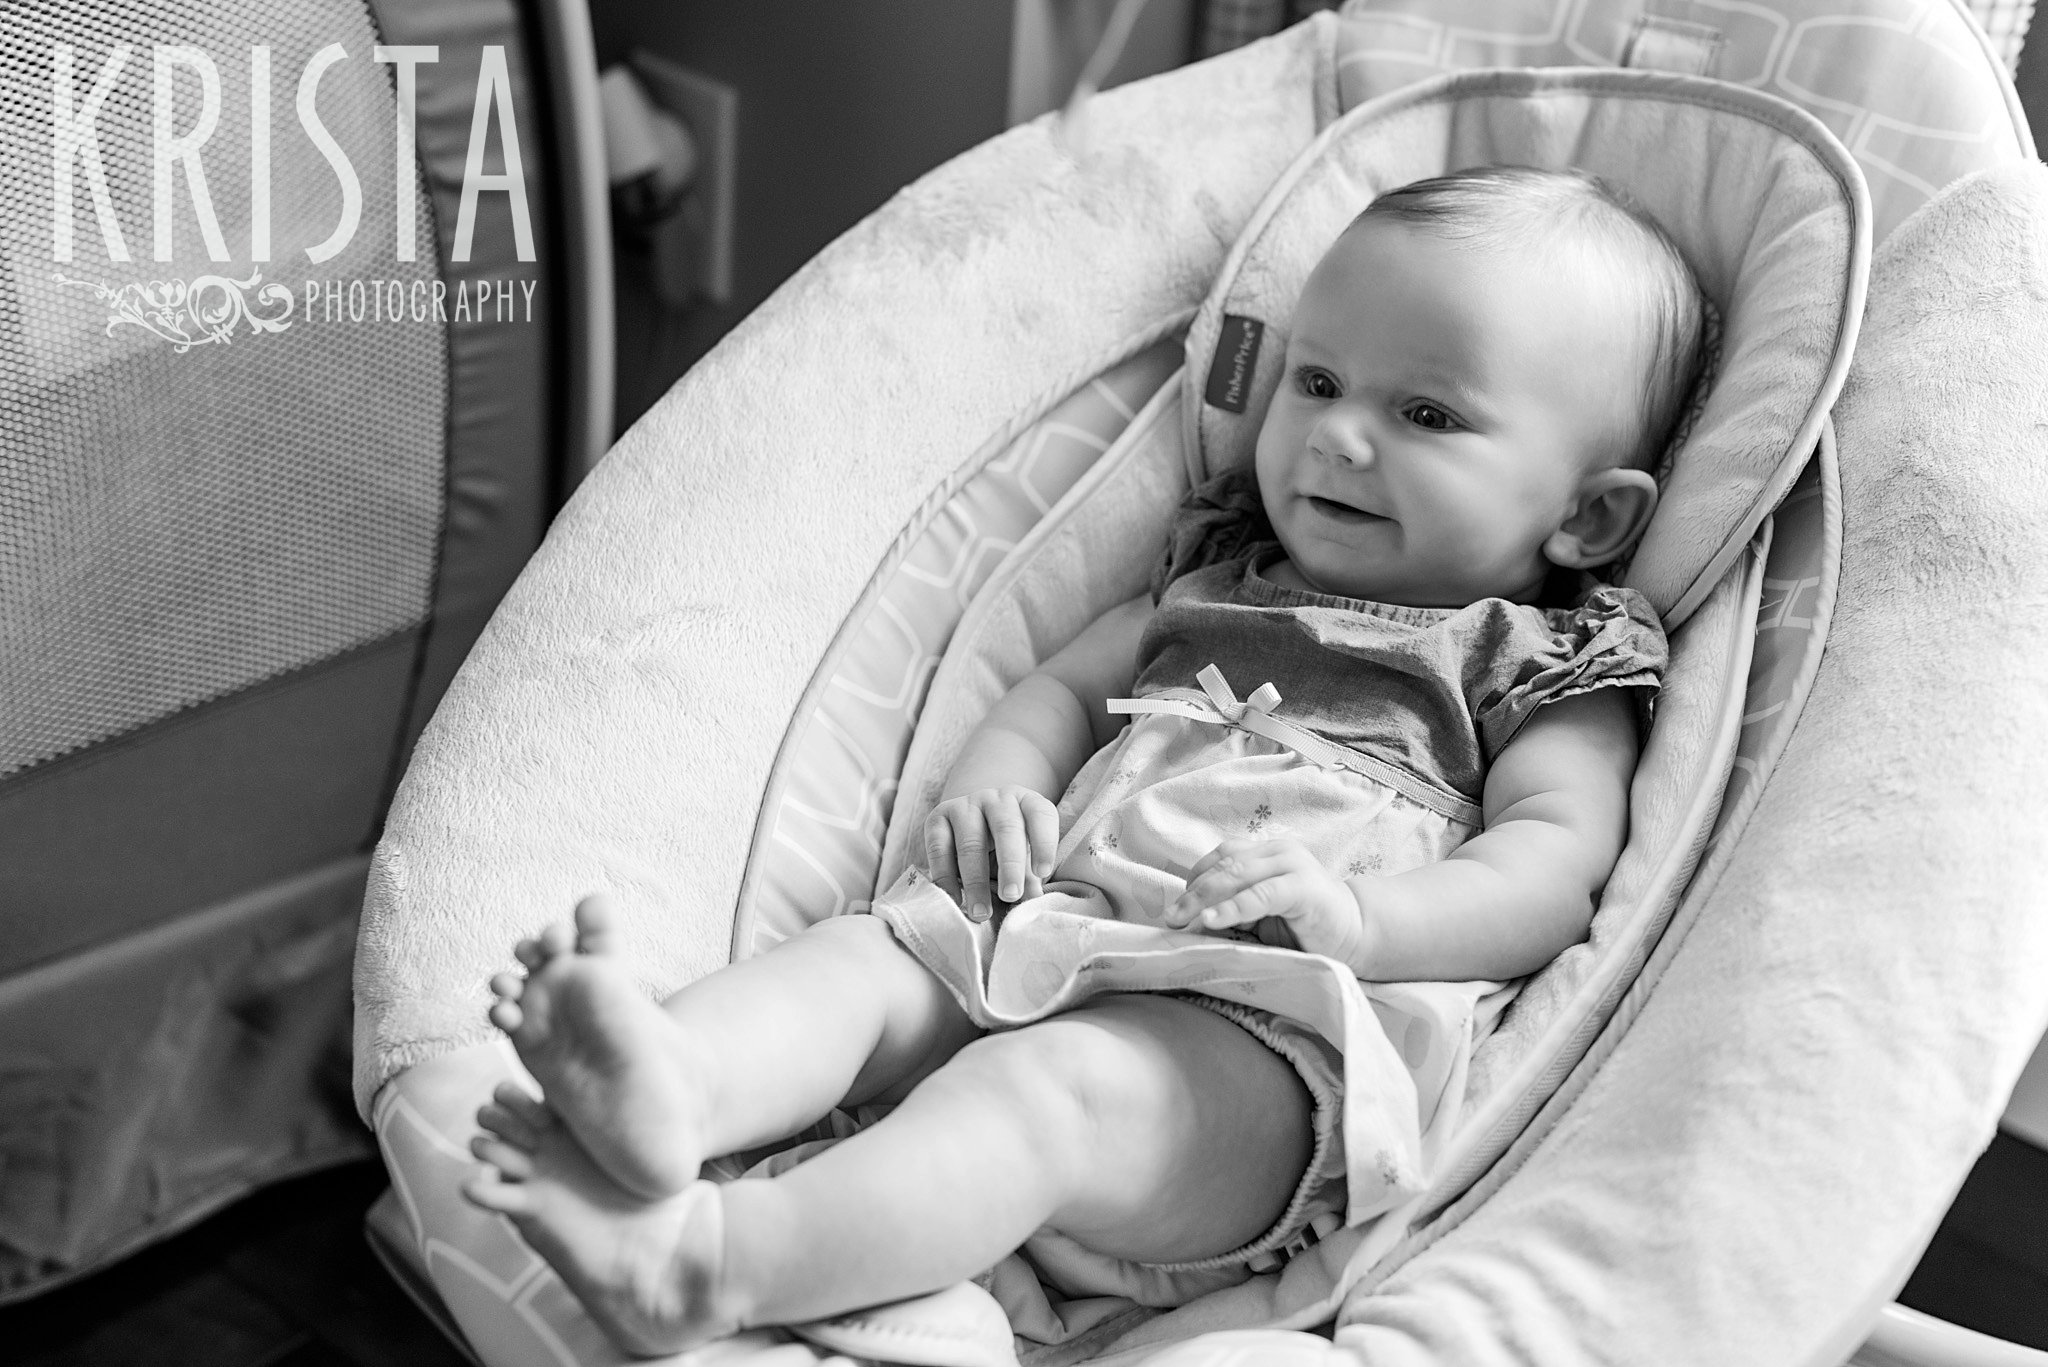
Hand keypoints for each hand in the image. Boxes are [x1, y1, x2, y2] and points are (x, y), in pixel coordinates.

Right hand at [925, 786, 1057, 921]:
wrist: (972, 824)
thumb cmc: (1007, 845)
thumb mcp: (1024, 856)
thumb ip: (1029, 876)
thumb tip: (1032, 901)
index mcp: (1026, 802)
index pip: (1040, 814)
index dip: (1044, 843)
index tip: (1043, 873)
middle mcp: (996, 799)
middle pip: (1006, 828)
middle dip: (1009, 866)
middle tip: (1010, 896)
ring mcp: (965, 805)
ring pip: (971, 842)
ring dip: (976, 880)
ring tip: (981, 912)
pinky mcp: (937, 817)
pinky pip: (940, 848)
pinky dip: (945, 877)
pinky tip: (954, 899)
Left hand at [1165, 838, 1372, 966]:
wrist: (1358, 934)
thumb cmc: (1306, 927)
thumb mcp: (1262, 914)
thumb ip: (1233, 906)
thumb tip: (1188, 920)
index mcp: (1266, 852)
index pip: (1220, 858)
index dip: (1194, 880)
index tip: (1175, 907)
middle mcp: (1278, 851)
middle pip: (1223, 865)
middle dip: (1192, 892)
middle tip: (1170, 918)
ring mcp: (1293, 865)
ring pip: (1236, 874)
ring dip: (1204, 898)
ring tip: (1183, 920)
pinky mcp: (1304, 888)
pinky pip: (1261, 895)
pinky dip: (1233, 907)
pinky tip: (1212, 921)